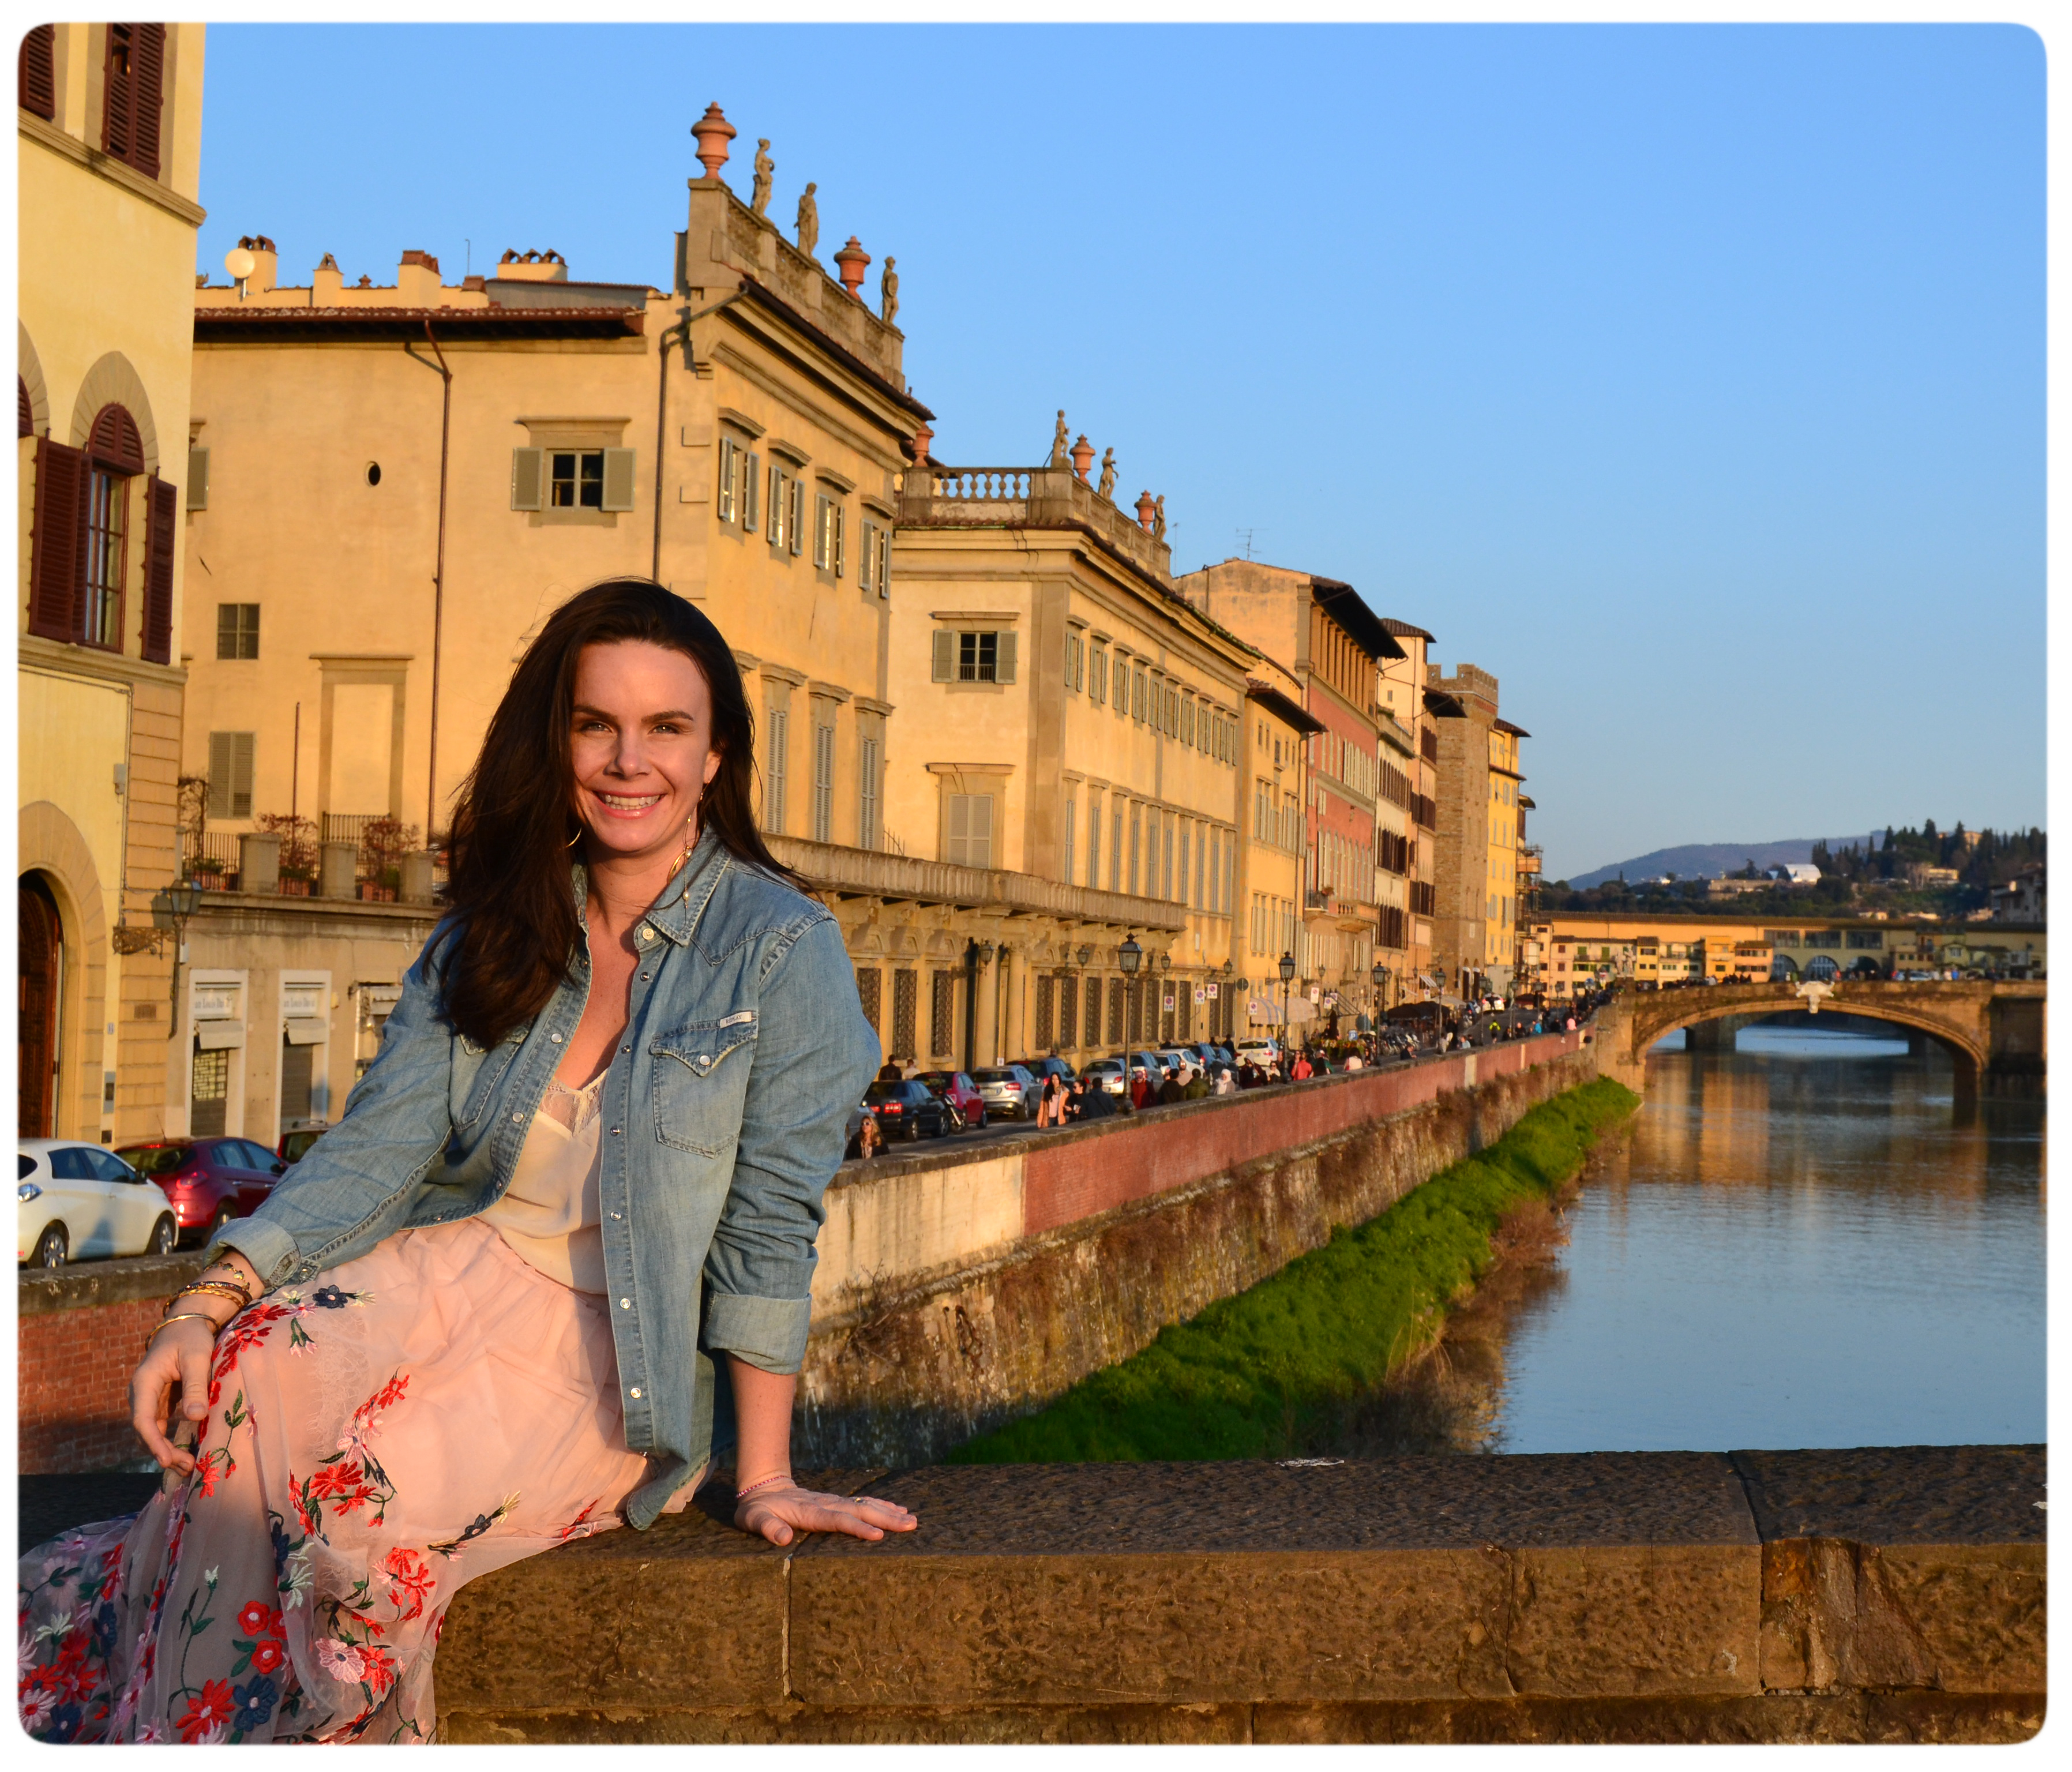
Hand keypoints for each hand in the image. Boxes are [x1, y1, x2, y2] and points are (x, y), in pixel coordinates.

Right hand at [130, 1313, 224, 1475]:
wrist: (186, 1325)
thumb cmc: (191, 1337)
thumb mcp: (197, 1357)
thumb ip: (195, 1385)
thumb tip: (196, 1416)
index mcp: (144, 1382)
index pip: (143, 1419)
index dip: (153, 1442)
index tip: (166, 1460)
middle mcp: (141, 1394)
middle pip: (146, 1430)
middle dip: (162, 1451)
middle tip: (187, 1467)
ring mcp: (149, 1399)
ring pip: (153, 1431)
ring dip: (166, 1449)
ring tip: (189, 1466)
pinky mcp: (160, 1402)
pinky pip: (161, 1426)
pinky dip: (171, 1440)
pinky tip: (186, 1451)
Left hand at [733, 1479, 916, 1547]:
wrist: (763, 1487)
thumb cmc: (757, 1509)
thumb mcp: (754, 1519)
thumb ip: (767, 1528)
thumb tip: (782, 1538)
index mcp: (809, 1512)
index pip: (837, 1520)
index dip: (857, 1528)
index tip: (878, 1536)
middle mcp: (825, 1504)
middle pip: (859, 1511)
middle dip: (885, 1519)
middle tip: (910, 1525)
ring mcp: (832, 1502)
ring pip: (864, 1506)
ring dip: (888, 1512)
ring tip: (911, 1520)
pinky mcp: (835, 1503)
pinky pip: (861, 1504)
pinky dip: (881, 1506)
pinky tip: (897, 1510)